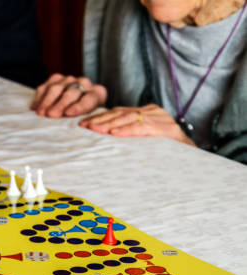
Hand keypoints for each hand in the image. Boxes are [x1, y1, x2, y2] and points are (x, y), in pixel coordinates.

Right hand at [31, 73, 106, 117]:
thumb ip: (85, 121)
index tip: (68, 114)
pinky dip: (39, 97)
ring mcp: (69, 79)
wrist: (76, 103)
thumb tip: (75, 128)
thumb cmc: (84, 116)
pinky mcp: (56, 78)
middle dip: (60, 104)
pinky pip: (45, 86)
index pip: (89, 100)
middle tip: (51, 115)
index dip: (78, 107)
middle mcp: (84, 83)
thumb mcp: (90, 119)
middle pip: (71, 93)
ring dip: (47, 101)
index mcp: (97, 94)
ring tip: (40, 113)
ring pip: (56, 88)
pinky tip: (36, 108)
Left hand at [79, 104, 194, 144]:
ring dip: (110, 124)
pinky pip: (143, 127)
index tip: (82, 124)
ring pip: (130, 118)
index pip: (118, 112)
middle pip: (121, 114)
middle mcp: (153, 111)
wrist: (192, 162)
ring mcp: (162, 118)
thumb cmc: (162, 154)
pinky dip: (127, 131)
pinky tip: (114, 134)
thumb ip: (126, 134)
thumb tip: (99, 137)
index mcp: (146, 112)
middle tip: (84, 127)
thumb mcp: (141, 140)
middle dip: (101, 121)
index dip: (100, 118)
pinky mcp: (168, 129)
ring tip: (95, 130)